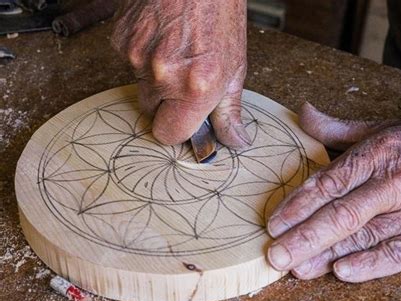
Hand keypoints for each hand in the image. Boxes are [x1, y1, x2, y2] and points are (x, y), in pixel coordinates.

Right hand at [111, 0, 249, 147]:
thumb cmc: (221, 14)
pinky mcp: (120, 39)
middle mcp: (162, 76)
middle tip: (184, 78)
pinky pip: (129, 62)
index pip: (169, 135)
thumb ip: (229, 110)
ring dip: (155, 77)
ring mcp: (136, 56)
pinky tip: (161, 36)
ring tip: (175, 49)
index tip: (185, 120)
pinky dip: (143, 55)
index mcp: (196, 88)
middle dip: (166, 103)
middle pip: (150, 113)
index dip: (177, 128)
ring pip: (140, 86)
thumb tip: (234, 141)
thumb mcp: (235, 67)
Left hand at [267, 103, 400, 281]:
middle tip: (275, 255)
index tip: (273, 223)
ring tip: (298, 269)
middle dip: (304, 237)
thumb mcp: (384, 127)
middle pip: (341, 214)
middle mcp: (393, 182)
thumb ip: (338, 127)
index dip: (298, 205)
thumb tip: (303, 113)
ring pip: (364, 236)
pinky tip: (344, 272)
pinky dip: (372, 263)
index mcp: (377, 153)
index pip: (329, 183)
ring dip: (328, 255)